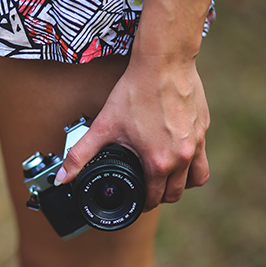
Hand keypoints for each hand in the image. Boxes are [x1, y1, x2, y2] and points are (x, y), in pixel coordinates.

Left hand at [55, 57, 209, 210]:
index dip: (143, 204)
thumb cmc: (135, 92)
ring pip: (197, 179)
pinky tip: (177, 152)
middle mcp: (182, 157)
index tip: (138, 201)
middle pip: (176, 193)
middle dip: (161, 196)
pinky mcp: (203, 128)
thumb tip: (62, 178)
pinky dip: (192, 162)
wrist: (163, 62)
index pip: (154, 198)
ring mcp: (197, 143)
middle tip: (149, 191)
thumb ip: (80, 155)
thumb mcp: (103, 126)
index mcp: (159, 162)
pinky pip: (203, 156)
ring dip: (182, 184)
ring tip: (167, 178)